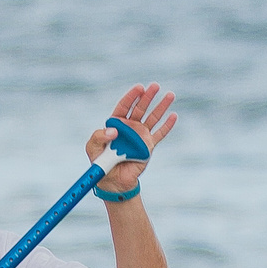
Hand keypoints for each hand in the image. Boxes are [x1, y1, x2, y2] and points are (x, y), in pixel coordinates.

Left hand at [86, 83, 177, 197]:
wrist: (112, 181)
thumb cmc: (100, 163)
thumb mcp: (93, 148)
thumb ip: (98, 136)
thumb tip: (113, 131)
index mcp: (116, 124)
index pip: (125, 106)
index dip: (131, 96)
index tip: (139, 88)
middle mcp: (130, 127)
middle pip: (141, 108)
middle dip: (148, 97)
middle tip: (155, 86)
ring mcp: (141, 136)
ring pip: (153, 118)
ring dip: (161, 107)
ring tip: (170, 95)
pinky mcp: (148, 147)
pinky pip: (160, 135)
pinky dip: (167, 126)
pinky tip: (173, 116)